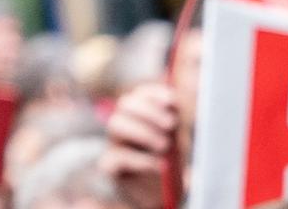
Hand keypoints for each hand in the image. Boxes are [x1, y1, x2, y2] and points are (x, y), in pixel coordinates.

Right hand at [101, 82, 176, 208]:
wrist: (158, 194)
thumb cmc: (168, 163)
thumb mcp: (176, 140)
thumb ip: (176, 120)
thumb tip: (177, 101)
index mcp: (139, 115)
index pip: (140, 94)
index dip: (154, 93)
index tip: (172, 101)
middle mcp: (123, 125)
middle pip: (125, 104)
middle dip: (149, 111)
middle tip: (171, 125)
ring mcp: (114, 144)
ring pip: (116, 123)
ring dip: (143, 131)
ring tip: (164, 146)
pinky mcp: (110, 165)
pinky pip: (117, 157)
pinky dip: (141, 160)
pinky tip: (159, 165)